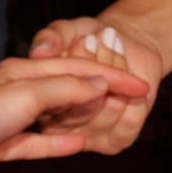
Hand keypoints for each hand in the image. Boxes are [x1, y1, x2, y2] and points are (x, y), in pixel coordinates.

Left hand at [0, 56, 152, 172]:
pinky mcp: (2, 145)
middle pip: (68, 89)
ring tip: (110, 118)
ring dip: (83, 116)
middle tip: (133, 100)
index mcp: (24, 71)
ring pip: (56, 116)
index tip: (142, 85)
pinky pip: (39, 142)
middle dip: (101, 92)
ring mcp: (10, 119)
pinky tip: (79, 143)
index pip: (78, 68)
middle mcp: (18, 91)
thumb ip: (65, 88)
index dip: (112, 76)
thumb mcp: (27, 94)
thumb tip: (99, 83)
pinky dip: (59, 142)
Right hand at [27, 14, 165, 153]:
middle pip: (82, 105)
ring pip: (106, 112)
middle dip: (100, 66)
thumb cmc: (88, 38)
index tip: (88, 39)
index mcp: (37, 104)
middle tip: (104, 38)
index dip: (75, 66)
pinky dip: (134, 97)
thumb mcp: (66, 30)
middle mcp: (57, 127)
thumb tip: (41, 51)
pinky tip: (130, 78)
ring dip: (118, 75)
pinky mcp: (113, 142)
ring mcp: (85, 138)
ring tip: (116, 47)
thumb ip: (51, 37)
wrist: (123, 44)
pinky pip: (127, 123)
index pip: (55, 93)